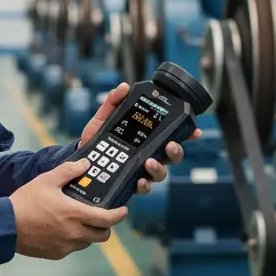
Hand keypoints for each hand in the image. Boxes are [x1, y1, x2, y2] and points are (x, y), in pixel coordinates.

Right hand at [9, 160, 126, 259]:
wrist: (5, 226)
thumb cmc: (26, 201)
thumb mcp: (47, 180)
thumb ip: (69, 170)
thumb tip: (85, 164)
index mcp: (76, 215)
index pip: (108, 219)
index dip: (119, 215)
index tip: (123, 210)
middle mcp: (74, 234)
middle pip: (103, 235)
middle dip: (106, 226)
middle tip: (102, 216)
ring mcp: (65, 246)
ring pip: (88, 243)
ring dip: (89, 233)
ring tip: (81, 221)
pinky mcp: (55, 254)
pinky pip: (72, 248)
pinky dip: (74, 240)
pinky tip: (63, 230)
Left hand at [80, 83, 202, 195]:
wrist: (80, 156)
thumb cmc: (97, 136)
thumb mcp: (105, 116)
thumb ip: (114, 100)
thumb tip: (124, 87)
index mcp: (147, 138)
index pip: (172, 135)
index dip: (187, 134)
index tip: (195, 131)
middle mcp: (149, 155)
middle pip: (172, 156)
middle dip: (176, 151)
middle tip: (170, 146)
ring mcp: (141, 170)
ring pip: (161, 173)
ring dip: (160, 168)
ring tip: (150, 162)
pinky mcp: (130, 183)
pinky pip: (143, 188)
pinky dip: (144, 186)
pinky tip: (139, 180)